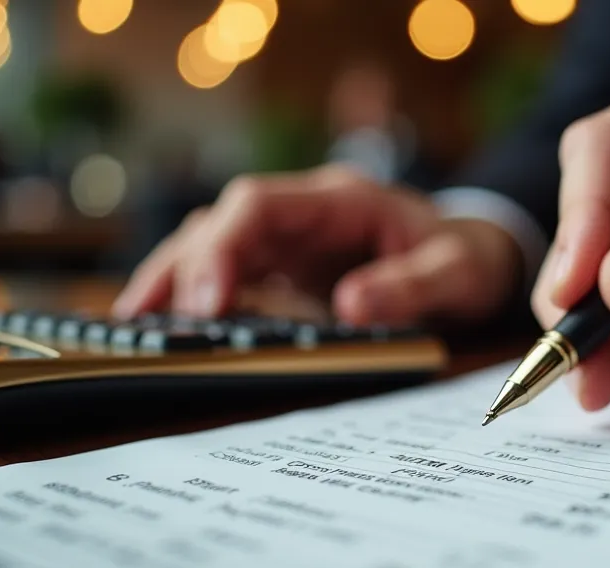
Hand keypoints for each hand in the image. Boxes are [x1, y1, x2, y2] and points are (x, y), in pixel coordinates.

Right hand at [113, 164, 521, 325]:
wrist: (476, 254)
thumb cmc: (466, 258)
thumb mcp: (458, 273)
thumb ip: (413, 287)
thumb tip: (352, 307)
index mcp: (339, 200)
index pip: (258, 206)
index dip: (225, 247)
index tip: (208, 299)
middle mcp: (302, 213)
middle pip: (221, 224)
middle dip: (184, 267)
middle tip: (153, 321)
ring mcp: (289, 241)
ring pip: (211, 244)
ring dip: (172, 279)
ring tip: (133, 323)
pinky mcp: (284, 270)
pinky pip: (226, 274)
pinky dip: (191, 295)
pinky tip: (161, 325)